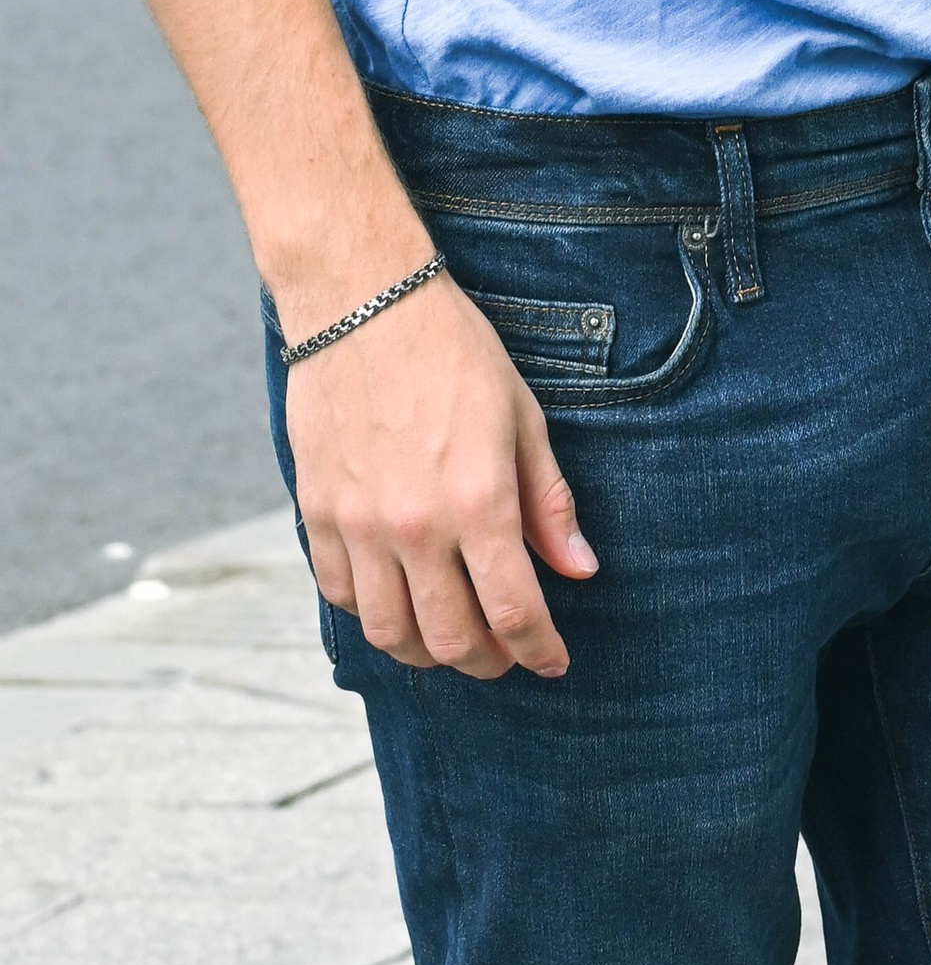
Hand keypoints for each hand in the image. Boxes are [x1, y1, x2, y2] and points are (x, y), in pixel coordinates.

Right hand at [285, 272, 597, 679]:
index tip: (553, 661)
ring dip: (430, 654)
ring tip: (456, 640)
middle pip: (452, 640)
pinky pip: (342, 597)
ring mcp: (358, 525)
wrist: (362, 301)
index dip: (538, 649)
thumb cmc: (454, 350)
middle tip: (509, 656)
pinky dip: (375, 616)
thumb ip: (549, 502)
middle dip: (490, 662)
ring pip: (391, 634)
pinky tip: (401, 602)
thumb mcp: (522, 417)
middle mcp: (414, 526)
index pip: (513, 610)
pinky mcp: (318, 515)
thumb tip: (579, 569)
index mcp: (476, 501)